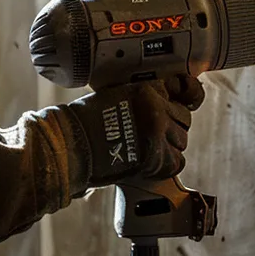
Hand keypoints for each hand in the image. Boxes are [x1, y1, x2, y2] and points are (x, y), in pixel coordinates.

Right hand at [63, 73, 205, 184]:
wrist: (70, 144)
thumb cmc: (83, 122)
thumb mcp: (115, 96)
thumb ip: (140, 101)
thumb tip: (159, 110)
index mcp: (146, 88)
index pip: (183, 90)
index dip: (182, 100)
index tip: (182, 104)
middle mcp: (156, 106)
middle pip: (184, 119)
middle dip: (171, 129)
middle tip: (152, 138)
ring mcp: (158, 131)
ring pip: (182, 141)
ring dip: (168, 148)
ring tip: (146, 152)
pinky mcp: (156, 155)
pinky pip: (177, 162)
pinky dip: (165, 166)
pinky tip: (150, 165)